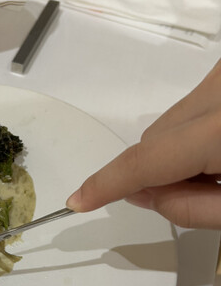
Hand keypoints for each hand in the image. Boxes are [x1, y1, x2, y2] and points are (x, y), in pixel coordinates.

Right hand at [66, 59, 220, 228]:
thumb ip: (191, 209)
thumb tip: (145, 194)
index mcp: (220, 128)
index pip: (144, 160)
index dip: (107, 183)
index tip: (78, 200)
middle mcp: (217, 91)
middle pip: (153, 142)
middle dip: (161, 175)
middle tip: (201, 193)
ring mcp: (220, 77)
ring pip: (167, 127)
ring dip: (179, 155)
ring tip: (220, 169)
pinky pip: (188, 111)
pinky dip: (195, 136)